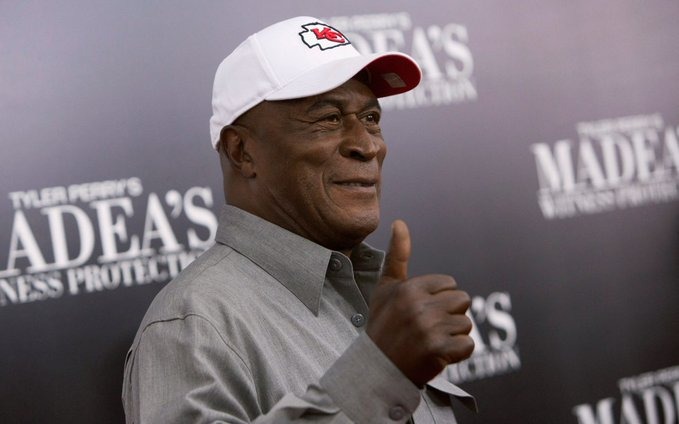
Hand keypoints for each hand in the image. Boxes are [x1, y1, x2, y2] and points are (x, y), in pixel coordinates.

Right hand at [366, 220, 473, 387]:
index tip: (420, 312)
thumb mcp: (385, 289)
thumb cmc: (383, 325)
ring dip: (452, 336)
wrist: (375, 369)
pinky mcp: (437, 351)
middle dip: (449, 316)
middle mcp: (418, 306)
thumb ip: (397, 255)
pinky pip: (468, 346)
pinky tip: (437, 356)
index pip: (449, 284)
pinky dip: (457, 354)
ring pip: (466, 324)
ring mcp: (428, 329)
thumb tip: (400, 222)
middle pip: (462, 301)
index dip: (439, 299)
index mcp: (408, 288)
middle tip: (426, 329)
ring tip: (429, 342)